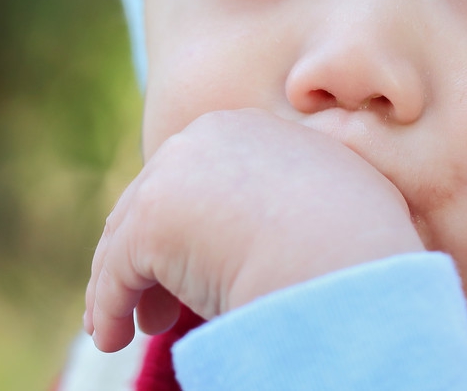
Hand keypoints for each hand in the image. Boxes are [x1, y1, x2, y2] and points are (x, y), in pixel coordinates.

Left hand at [84, 108, 423, 351]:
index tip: (199, 266)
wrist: (343, 254)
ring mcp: (174, 175)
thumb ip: (299, 188)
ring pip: (129, 237)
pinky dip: (108, 308)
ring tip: (133, 327)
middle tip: (157, 308)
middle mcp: (205, 137)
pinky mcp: (150, 222)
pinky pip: (117, 273)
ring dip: (124, 287)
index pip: (197, 175)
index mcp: (246, 127)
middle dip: (151, 256)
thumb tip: (293, 218)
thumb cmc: (358, 236)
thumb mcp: (337, 187)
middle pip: (156, 201)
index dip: (192, 224)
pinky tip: (112, 337)